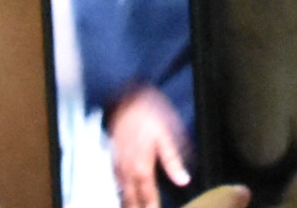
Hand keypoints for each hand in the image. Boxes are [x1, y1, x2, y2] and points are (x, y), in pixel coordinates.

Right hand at [106, 84, 191, 207]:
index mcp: (142, 167)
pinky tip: (125, 196)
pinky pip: (116, 183)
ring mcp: (118, 165)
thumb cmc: (148, 114)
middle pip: (132, 200)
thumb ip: (173, 160)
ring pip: (122, 193)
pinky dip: (121, 193)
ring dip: (129, 204)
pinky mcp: (113, 158)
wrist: (125, 98)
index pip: (148, 197)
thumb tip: (183, 180)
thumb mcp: (166, 135)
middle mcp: (127, 170)